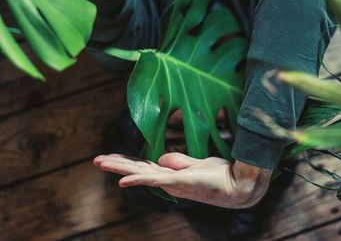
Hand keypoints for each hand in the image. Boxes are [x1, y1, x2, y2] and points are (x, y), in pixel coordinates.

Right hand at [93, 153, 271, 208]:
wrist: (239, 185)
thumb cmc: (221, 175)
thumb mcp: (198, 163)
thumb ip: (180, 160)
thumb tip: (161, 157)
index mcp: (173, 175)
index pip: (145, 167)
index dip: (129, 162)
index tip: (113, 157)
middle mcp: (170, 181)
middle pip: (138, 170)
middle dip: (118, 164)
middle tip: (97, 160)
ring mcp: (174, 182)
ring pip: (141, 173)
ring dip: (120, 167)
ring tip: (101, 162)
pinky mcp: (180, 181)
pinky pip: (156, 180)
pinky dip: (138, 181)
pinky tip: (122, 182)